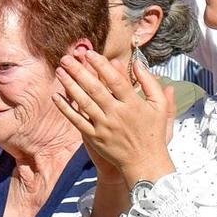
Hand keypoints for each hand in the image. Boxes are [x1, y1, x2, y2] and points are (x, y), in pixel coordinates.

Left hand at [54, 49, 174, 182]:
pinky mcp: (95, 138)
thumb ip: (151, 83)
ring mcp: (104, 127)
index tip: (89, 53)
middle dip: (79, 71)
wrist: (145, 163)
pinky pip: (77, 121)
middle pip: (95, 89)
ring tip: (59, 71)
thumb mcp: (160, 106)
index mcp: (133, 104)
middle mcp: (117, 115)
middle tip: (66, 57)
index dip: (101, 65)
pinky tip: (56, 96)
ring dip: (70, 86)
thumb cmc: (154, 133)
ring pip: (83, 103)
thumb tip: (139, 63)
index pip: (115, 80)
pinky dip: (66, 109)